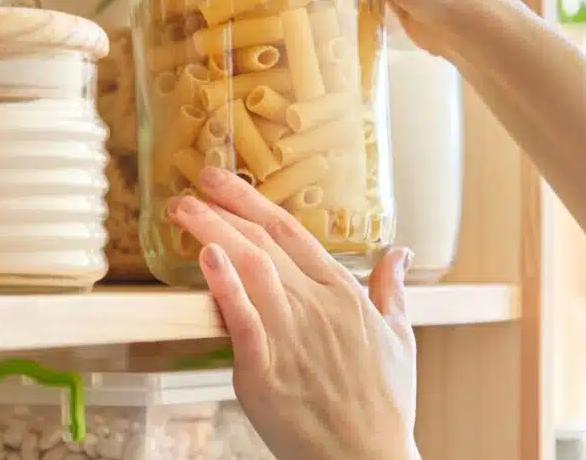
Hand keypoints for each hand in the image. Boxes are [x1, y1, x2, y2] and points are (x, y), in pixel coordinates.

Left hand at [166, 167, 418, 459]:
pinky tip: (208, 256)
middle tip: (194, 183)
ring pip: (251, 268)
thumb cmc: (383, 404)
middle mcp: (316, 307)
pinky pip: (243, 319)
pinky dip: (225, 285)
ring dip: (214, 232)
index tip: (223, 180)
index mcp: (343, 294)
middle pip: (264, 243)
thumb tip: (401, 252)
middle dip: (225, 207)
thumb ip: (393, 290)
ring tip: (185, 209)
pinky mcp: (266, 370)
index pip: (292, 233)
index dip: (253, 201)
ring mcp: (291, 336)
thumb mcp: (400, 338)